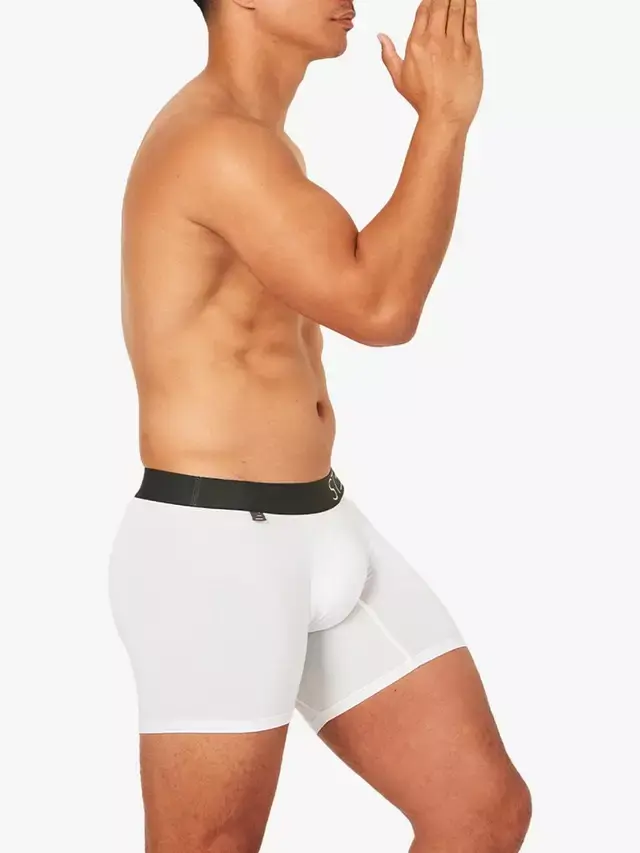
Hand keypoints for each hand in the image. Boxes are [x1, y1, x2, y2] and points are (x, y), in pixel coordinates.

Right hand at [378, 0, 483, 128]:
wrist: (444, 115)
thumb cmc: (424, 101)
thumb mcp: (399, 78)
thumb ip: (389, 55)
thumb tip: (381, 38)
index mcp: (417, 44)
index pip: (423, 11)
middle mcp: (435, 40)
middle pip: (441, 5)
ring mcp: (455, 44)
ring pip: (457, 9)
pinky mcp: (471, 51)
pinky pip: (471, 22)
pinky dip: (471, 7)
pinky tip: (470, 0)